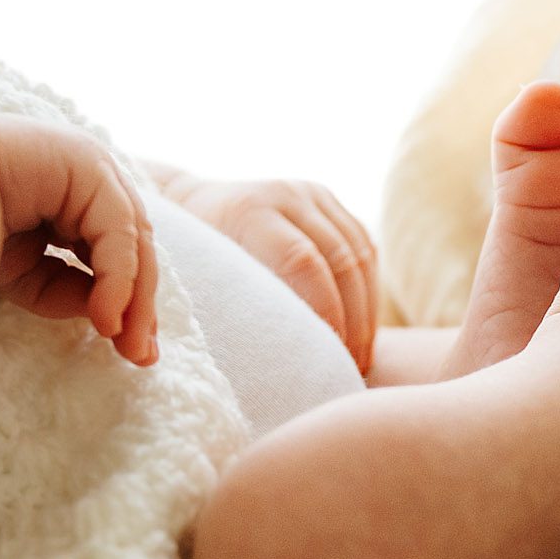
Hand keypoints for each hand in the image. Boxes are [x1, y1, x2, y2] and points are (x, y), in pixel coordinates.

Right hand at [0, 113, 159, 364]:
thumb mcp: (22, 271)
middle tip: (140, 356)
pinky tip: (106, 317)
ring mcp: (88, 164)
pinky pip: (117, 229)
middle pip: (129, 247)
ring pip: (132, 238)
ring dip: (134, 296)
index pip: (110, 251)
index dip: (123, 300)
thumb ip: (66, 289)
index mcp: (66, 195)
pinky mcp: (87, 164)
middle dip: (137, 304)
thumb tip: (110, 315)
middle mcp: (83, 176)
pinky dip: (118, 277)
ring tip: (128, 344)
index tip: (130, 350)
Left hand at [164, 174, 378, 373]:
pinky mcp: (328, 201)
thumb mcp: (202, 275)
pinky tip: (364, 328)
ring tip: (363, 355)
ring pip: (362, 253)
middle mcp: (285, 193)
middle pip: (341, 258)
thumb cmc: (191, 257)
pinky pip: (365, 246)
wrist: (190, 204)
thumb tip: (277, 360)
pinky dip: (369, 289)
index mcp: (249, 209)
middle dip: (354, 318)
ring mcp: (311, 193)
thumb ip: (235, 303)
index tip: (331, 355)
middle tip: (352, 366)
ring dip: (367, 309)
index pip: (302, 261)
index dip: (325, 310)